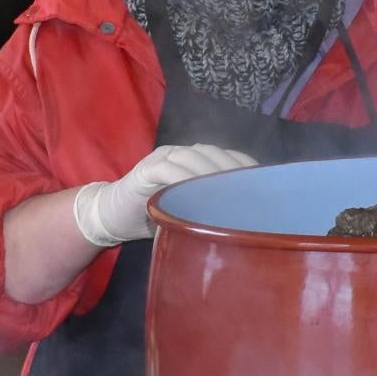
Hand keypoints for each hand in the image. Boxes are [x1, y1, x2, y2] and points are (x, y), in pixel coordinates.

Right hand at [71, 143, 257, 247]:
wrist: (112, 217)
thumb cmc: (156, 219)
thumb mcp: (190, 213)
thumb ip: (212, 208)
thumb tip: (248, 221)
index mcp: (197, 160)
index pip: (230, 157)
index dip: (247, 170)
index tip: (263, 188)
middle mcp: (182, 154)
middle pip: (214, 155)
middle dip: (232, 173)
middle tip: (248, 196)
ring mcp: (163, 158)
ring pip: (193, 158)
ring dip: (211, 175)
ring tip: (227, 196)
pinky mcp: (145, 170)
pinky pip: (167, 169)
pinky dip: (182, 180)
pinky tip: (194, 194)